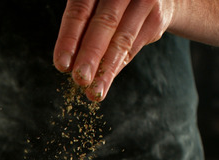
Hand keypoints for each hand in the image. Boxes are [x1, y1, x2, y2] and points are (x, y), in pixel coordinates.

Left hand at [53, 0, 174, 100]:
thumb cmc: (111, 1)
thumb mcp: (94, 4)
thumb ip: (81, 24)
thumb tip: (67, 63)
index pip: (80, 11)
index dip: (69, 38)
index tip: (61, 64)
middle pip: (104, 24)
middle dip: (90, 55)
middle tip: (80, 79)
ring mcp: (144, 1)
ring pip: (123, 40)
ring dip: (107, 69)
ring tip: (95, 91)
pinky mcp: (157, 18)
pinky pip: (133, 47)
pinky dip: (118, 65)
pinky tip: (106, 80)